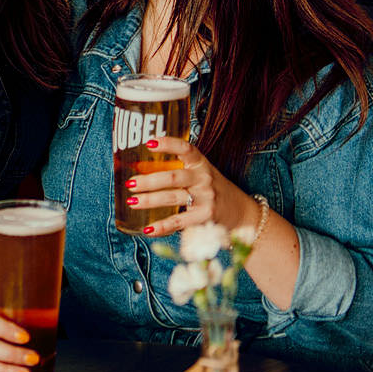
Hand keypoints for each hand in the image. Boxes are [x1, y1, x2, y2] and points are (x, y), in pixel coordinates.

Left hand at [124, 136, 256, 239]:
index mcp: (202, 164)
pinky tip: (147, 228)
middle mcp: (204, 179)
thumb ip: (180, 171)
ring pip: (172, 198)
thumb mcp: (202, 175)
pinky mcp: (205, 218)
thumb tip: (142, 171)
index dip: (168, 144)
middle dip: (149, 180)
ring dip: (149, 200)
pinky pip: (178, 222)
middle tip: (130, 183)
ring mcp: (206, 199)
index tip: (148, 142)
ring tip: (132, 201)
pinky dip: (161, 226)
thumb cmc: (215, 191)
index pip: (186, 149)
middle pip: (173, 177)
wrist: (242, 213)